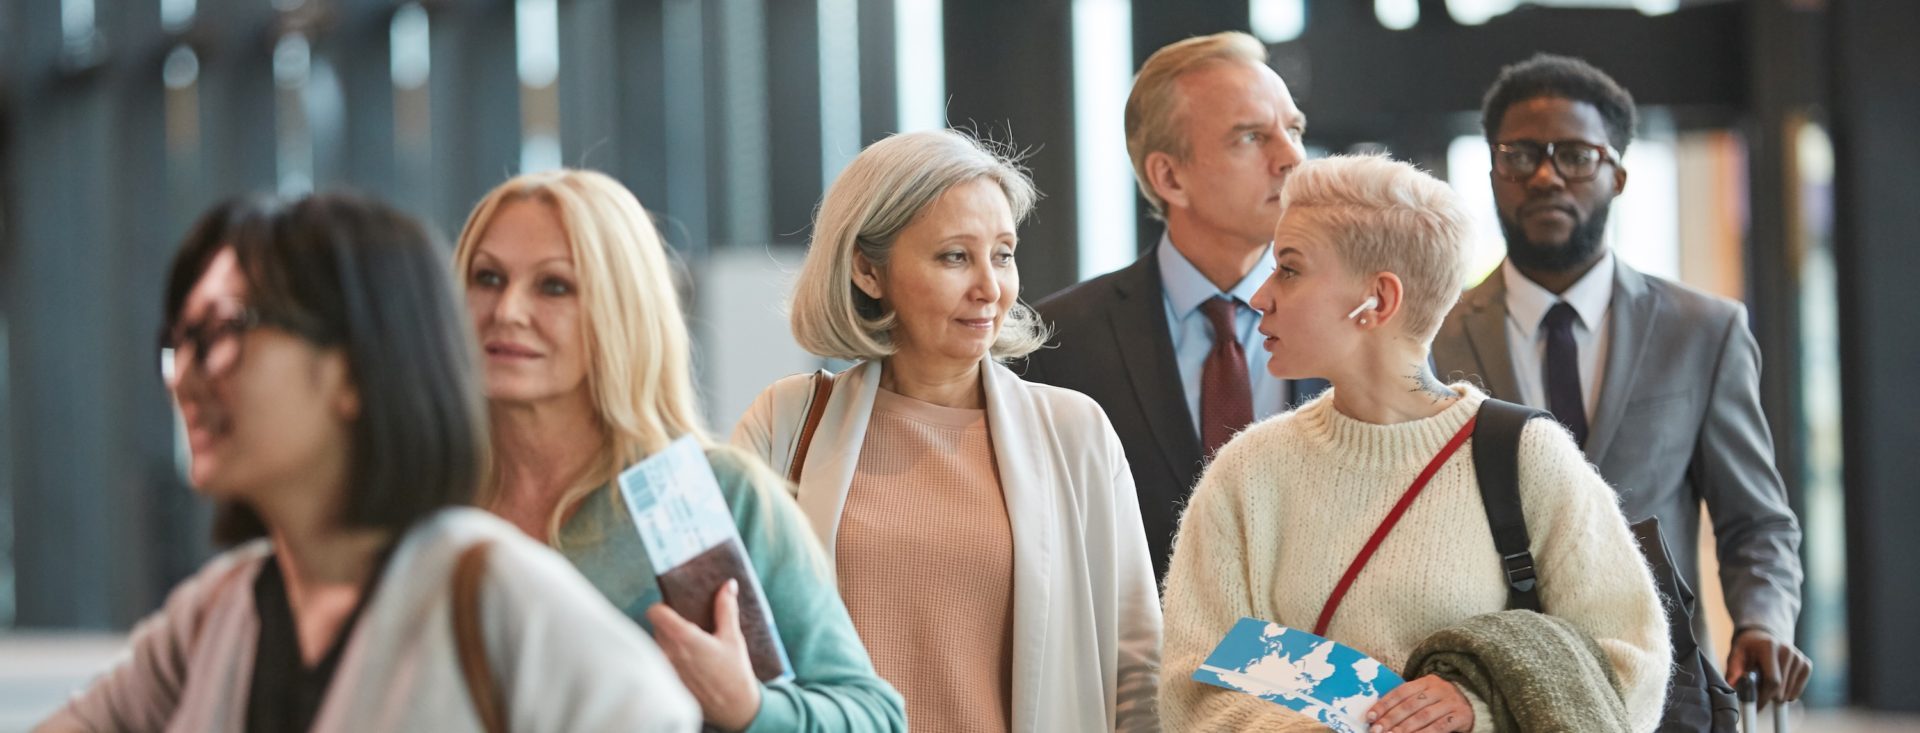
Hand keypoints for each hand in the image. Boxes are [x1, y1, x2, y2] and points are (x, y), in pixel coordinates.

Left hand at [646, 580, 763, 730]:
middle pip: (656, 627)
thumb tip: (728, 584)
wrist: (734, 709)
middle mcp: (670, 653)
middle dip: (669, 622)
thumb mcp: (733, 637)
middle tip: (688, 622)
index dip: (662, 605)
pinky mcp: (669, 681)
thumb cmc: (735, 673)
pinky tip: (690, 661)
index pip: (655, 613)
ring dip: (669, 641)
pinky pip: (663, 662)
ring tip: (690, 643)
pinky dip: (672, 657)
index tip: (672, 605)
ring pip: (658, 645)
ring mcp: (667, 669)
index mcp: (684, 638)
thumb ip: (726, 608)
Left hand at [1368, 675, 1473, 732]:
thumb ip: (1407, 701)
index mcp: (1426, 681)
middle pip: (1411, 705)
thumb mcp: (1426, 696)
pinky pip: (1440, 727)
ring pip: (1424, 716)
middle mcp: (1439, 689)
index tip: (1370, 716)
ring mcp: (1451, 702)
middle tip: (1377, 730)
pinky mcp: (1461, 716)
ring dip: (1405, 728)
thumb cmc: (1441, 702)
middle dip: (1392, 719)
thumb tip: (1378, 715)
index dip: (1384, 704)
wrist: (1473, 704)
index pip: (1401, 691)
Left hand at [1725, 628, 1810, 705]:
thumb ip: (1733, 670)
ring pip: (1789, 693)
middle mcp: (1788, 650)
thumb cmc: (1747, 649)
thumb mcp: (1736, 654)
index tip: (1755, 708)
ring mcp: (1799, 658)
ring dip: (1776, 695)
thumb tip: (1731, 686)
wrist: (1763, 637)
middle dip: (1767, 697)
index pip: (1773, 681)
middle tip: (1756, 694)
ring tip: (1765, 683)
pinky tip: (1778, 683)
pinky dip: (1787, 692)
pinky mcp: (1806, 665)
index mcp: (1769, 646)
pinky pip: (1797, 690)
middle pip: (1781, 689)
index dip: (1764, 698)